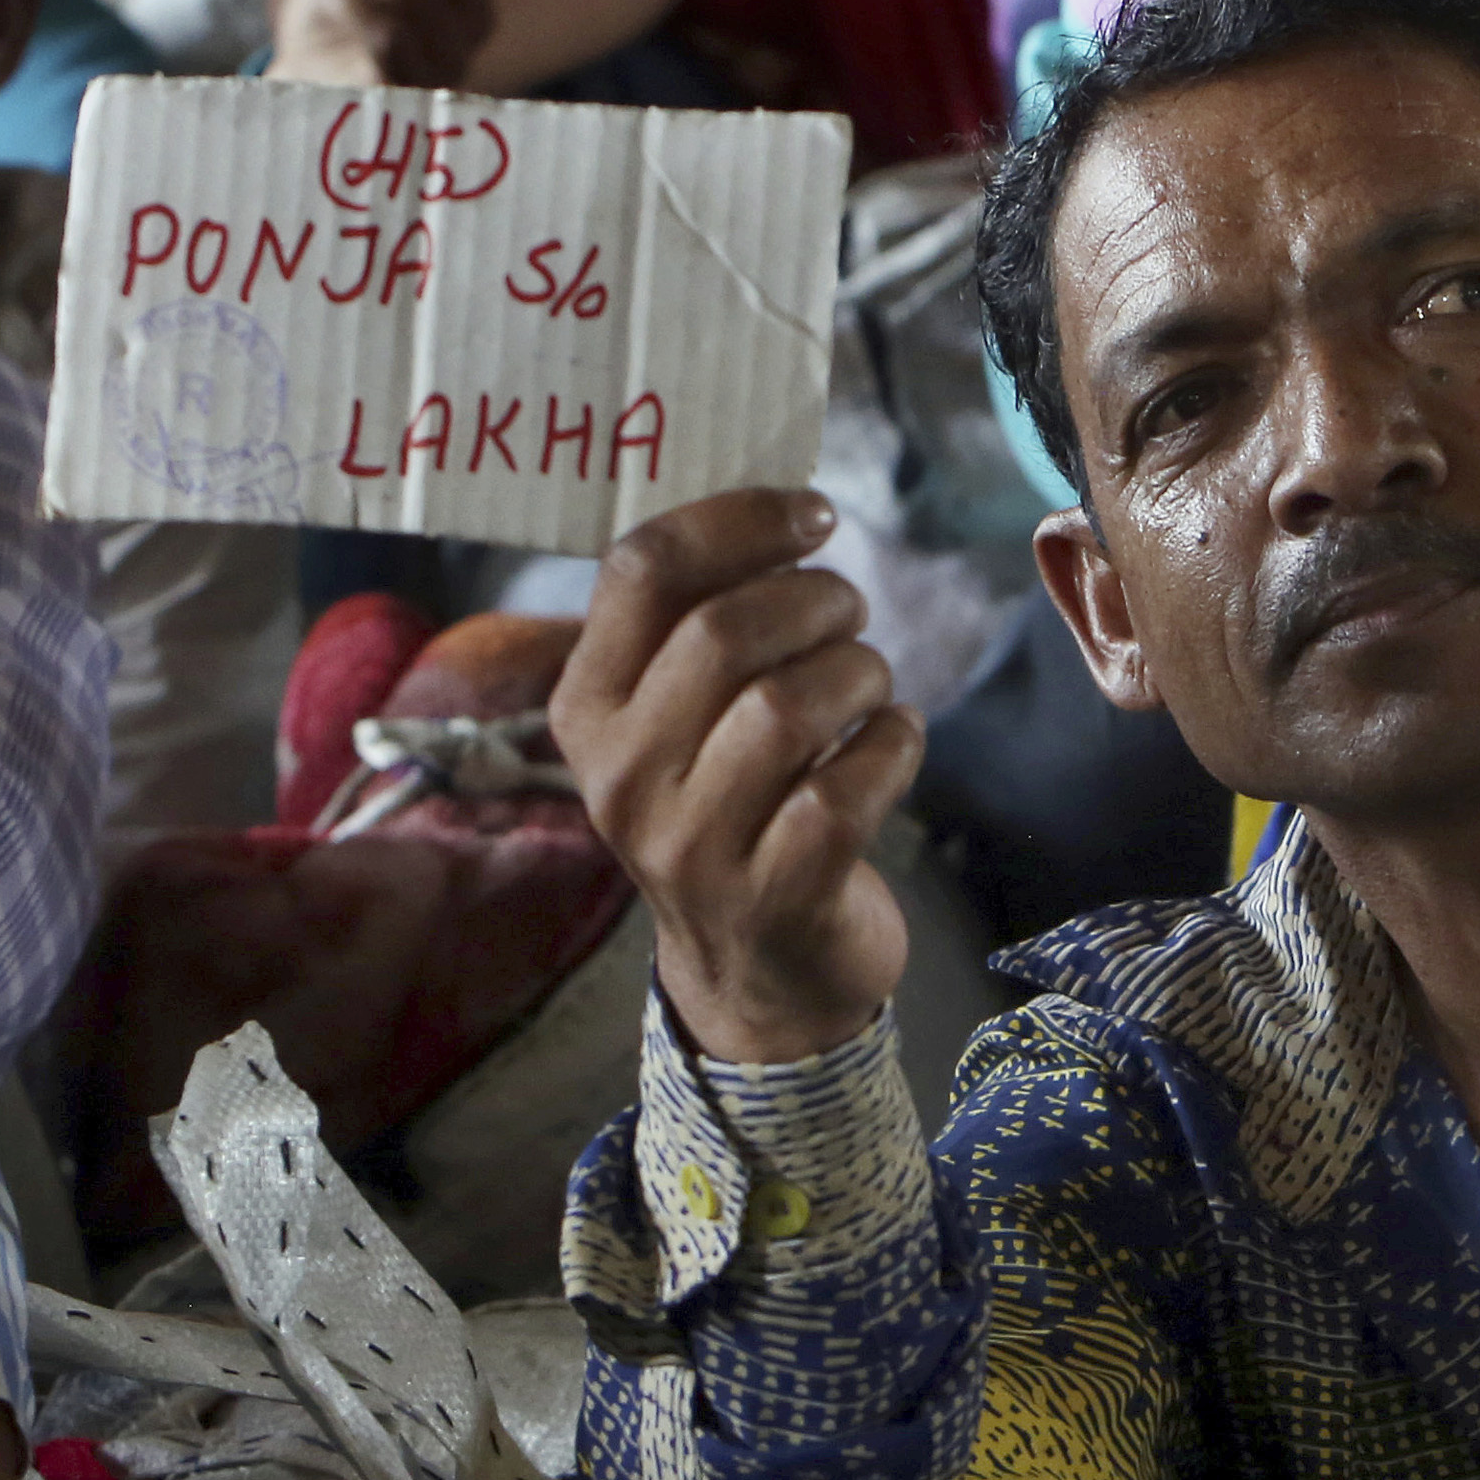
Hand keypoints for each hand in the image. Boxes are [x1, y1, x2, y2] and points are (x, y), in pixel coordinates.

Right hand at [558, 491, 922, 1065]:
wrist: (757, 974)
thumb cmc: (733, 805)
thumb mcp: (676, 720)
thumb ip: (696, 620)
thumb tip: (780, 506)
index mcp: (586, 709)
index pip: (640, 569)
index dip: (740, 520)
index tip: (813, 516)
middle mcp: (621, 777)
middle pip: (725, 632)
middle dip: (818, 600)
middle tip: (850, 615)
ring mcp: (691, 847)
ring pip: (788, 705)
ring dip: (859, 672)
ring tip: (868, 686)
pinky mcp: (774, 896)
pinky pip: (849, 786)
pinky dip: (894, 745)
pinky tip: (891, 744)